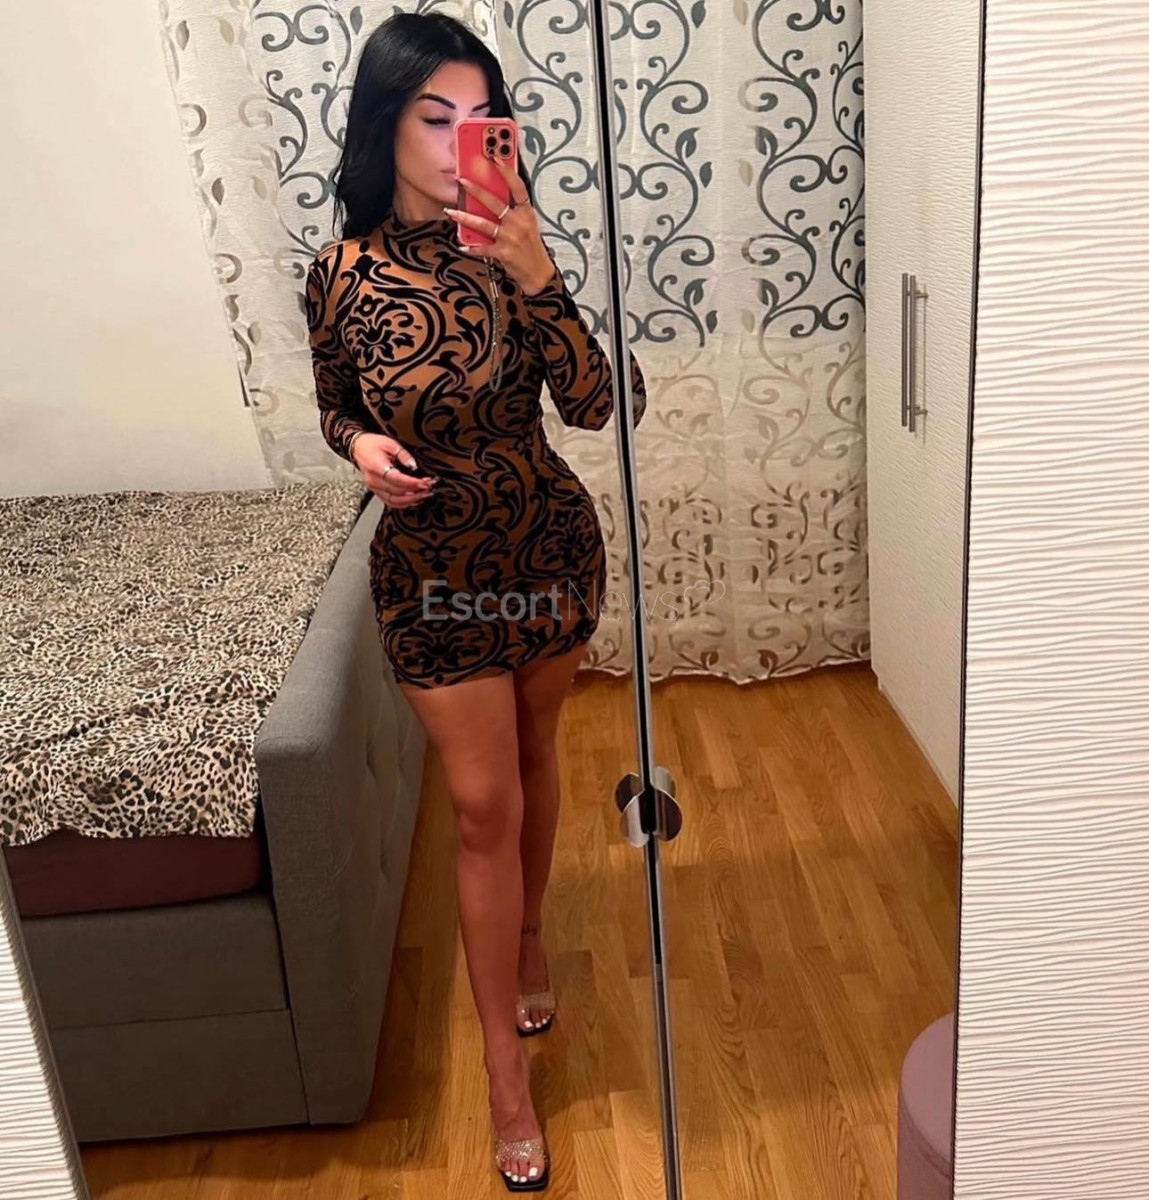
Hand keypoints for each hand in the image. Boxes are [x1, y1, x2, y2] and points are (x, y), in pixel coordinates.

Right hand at [351, 433, 435, 508]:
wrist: (358, 448)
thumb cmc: (373, 444)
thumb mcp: (391, 443)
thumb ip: (404, 455)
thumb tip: (414, 467)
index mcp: (376, 466)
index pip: (397, 479)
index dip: (413, 483)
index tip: (425, 483)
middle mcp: (373, 480)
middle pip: (397, 492)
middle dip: (416, 491)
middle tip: (429, 488)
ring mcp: (374, 488)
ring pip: (395, 501)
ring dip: (411, 500)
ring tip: (425, 495)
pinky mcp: (376, 492)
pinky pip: (390, 502)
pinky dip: (404, 503)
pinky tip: (414, 499)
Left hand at [445, 157, 555, 294]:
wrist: (537, 272)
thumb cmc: (531, 247)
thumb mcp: (528, 223)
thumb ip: (514, 210)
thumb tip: (494, 196)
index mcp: (526, 212)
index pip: (518, 187)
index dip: (507, 172)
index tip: (495, 157)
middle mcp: (518, 222)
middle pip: (494, 203)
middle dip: (476, 190)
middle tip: (462, 181)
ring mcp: (509, 237)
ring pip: (483, 224)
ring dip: (465, 218)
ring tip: (452, 211)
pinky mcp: (502, 252)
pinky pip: (482, 248)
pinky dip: (472, 248)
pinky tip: (462, 245)